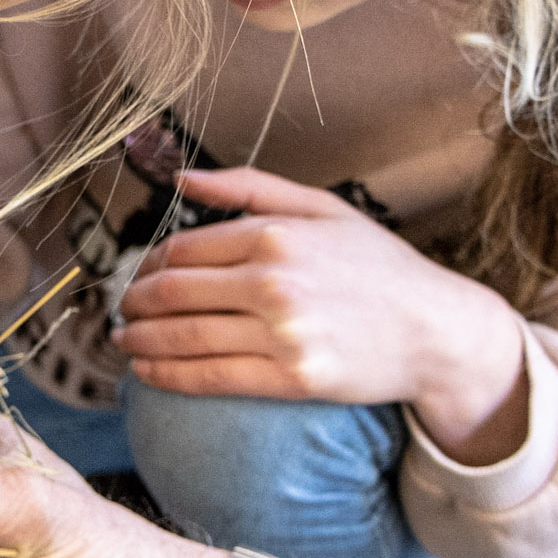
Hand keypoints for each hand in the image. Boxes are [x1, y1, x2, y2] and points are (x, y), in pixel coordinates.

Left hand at [115, 167, 528, 464]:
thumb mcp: (322, 208)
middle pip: (173, 293)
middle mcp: (275, 283)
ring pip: (184, 337)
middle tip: (122, 311)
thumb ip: (248, 189)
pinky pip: (211, 377)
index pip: (184, 250)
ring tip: (126, 341)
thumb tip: (181, 179)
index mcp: (276, 236)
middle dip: (135, 303)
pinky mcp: (292, 378)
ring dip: (140, 341)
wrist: (436, 330)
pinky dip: (167, 375)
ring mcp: (284, 334)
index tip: (139, 276)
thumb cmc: (378, 266)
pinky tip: (147, 373)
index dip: (148, 265)